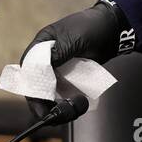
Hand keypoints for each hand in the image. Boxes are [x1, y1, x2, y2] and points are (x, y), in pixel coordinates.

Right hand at [19, 2, 121, 119]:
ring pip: (49, 88)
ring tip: (65, 111)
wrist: (113, 29)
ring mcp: (59, 66)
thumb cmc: (92, 28)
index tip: (39, 102)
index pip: (28, 68)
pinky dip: (65, 98)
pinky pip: (63, 89)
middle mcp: (47, 56)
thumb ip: (56, 54)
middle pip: (36, 82)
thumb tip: (41, 69)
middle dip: (41, 100)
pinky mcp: (70, 73)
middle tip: (50, 114)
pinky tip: (73, 105)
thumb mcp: (72, 39)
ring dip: (53, 102)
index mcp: (42, 44)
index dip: (31, 86)